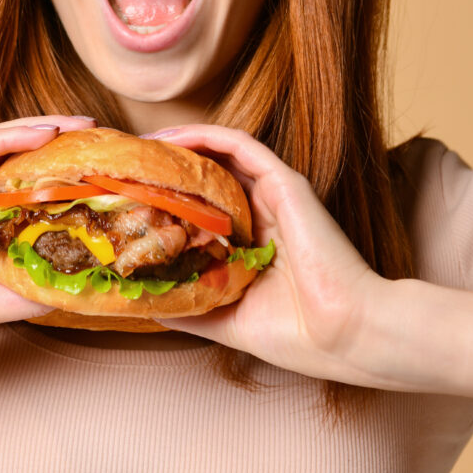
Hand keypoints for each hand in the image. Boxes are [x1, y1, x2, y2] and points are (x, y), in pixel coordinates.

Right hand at [0, 116, 95, 364]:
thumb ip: (18, 290)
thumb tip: (71, 291)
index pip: (17, 190)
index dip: (56, 181)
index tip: (100, 178)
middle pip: (12, 160)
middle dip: (57, 149)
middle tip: (102, 140)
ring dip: (40, 133)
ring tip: (82, 128)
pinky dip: (8, 138)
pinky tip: (42, 134)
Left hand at [147, 124, 388, 384]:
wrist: (348, 336)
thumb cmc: (301, 337)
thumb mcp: (229, 321)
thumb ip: (192, 307)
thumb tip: (145, 304)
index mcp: (255, 245)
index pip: (204, 210)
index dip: (167, 200)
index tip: (129, 200)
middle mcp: (263, 215)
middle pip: (208, 178)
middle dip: (166, 169)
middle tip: (125, 166)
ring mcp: (275, 196)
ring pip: (219, 154)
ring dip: (178, 145)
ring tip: (139, 146)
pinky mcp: (285, 183)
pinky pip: (239, 145)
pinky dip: (204, 136)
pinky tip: (171, 138)